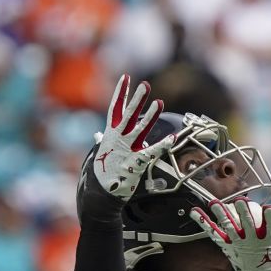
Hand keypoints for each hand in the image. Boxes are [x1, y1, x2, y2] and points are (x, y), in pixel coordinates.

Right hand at [89, 75, 175, 199]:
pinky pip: (152, 152)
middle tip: (145, 85)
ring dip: (150, 116)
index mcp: (110, 134)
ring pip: (140, 129)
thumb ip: (103, 142)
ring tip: (160, 103)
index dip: (121, 92)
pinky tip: (173, 138)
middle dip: (136, 99)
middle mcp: (118, 139)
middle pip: (128, 114)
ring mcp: (126, 150)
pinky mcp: (135, 163)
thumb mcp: (101, 153)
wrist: (100, 193)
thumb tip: (98, 135)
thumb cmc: (103, 172)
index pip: (115, 108)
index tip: (126, 77)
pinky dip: (162, 145)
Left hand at [190, 198, 270, 270]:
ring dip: (221, 215)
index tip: (270, 208)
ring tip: (215, 203)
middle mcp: (252, 241)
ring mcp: (238, 244)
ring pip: (228, 228)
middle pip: (247, 225)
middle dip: (244, 213)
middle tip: (240, 201)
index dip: (270, 217)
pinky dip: (203, 223)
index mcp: (270, 239)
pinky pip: (213, 234)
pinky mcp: (227, 247)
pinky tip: (194, 212)